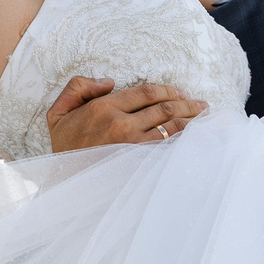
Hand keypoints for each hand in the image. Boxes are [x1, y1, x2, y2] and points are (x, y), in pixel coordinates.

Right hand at [46, 76, 207, 152]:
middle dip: (187, 104)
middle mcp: (120, 123)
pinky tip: (194, 137)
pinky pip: (167, 148)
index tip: (180, 92)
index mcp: (103, 107)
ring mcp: (131, 145)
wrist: (63, 180)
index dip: (167, 89)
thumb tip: (109, 82)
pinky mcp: (137, 163)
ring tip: (204, 117)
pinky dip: (184, 140)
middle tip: (201, 104)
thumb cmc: (63, 147)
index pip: (146, 92)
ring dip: (191, 120)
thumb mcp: (58, 111)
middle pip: (164, 108)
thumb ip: (79, 87)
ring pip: (170, 127)